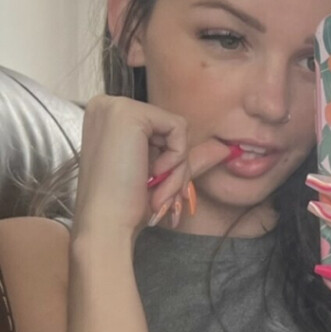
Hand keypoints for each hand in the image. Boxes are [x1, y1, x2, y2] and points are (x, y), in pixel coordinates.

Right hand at [72, 94, 233, 241]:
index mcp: (107, 117)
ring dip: (177, 169)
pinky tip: (152, 176)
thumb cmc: (124, 207)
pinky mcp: (128, 113)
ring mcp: (115, 106)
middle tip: (163, 200)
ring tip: (158, 194)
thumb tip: (223, 149)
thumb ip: (183, 157)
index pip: (158, 131)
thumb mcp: (157, 176)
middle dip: (175, 168)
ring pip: (176, 130)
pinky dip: (175, 159)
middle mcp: (106, 105)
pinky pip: (178, 128)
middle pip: (168, 129)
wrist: (106, 226)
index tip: (160, 194)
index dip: (168, 163)